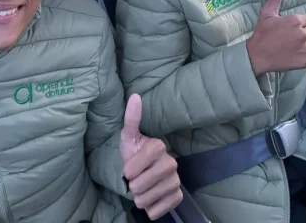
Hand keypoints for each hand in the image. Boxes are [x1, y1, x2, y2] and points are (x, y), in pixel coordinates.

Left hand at [119, 94, 182, 219]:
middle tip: (135, 181)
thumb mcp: (128, 137)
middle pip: (140, 185)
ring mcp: (176, 180)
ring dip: (140, 199)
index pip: (133, 168)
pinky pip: (159, 210)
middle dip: (132, 187)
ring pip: (148, 199)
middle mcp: (171, 163)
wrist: (144, 173)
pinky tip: (151, 199)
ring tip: (141, 190)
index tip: (128, 170)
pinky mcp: (178, 196)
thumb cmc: (133, 153)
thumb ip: (131, 118)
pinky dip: (151, 208)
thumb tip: (135, 96)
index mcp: (158, 147)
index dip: (127, 171)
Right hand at [246, 0, 305, 76]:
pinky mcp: (305, 61)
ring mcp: (304, 48)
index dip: (302, 24)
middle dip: (304, 34)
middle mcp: (302, 34)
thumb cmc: (262, 34)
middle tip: (292, 39)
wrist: (257, 56)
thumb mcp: (267, 13)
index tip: (293, 29)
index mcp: (295, 21)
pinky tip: (297, 55)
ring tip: (294, 47)